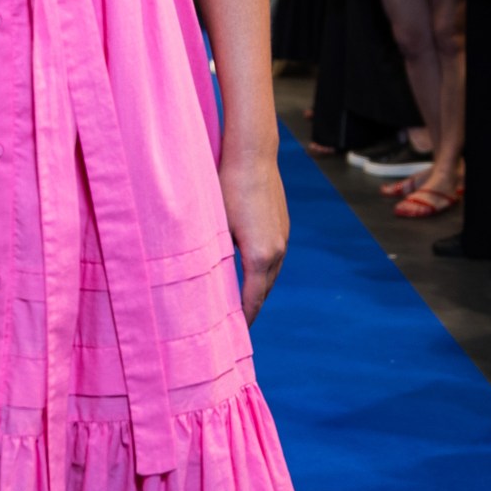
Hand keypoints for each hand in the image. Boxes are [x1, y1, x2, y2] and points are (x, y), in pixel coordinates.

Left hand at [220, 148, 287, 324]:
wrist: (253, 155)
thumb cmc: (226, 188)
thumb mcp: (215, 227)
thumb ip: (215, 258)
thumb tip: (206, 283)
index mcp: (260, 256)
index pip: (253, 299)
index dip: (244, 319)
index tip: (234, 335)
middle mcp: (278, 250)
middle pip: (264, 291)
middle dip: (251, 309)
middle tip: (236, 326)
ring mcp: (284, 238)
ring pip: (271, 275)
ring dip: (258, 290)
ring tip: (243, 304)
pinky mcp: (283, 226)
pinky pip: (274, 259)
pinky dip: (263, 272)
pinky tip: (250, 273)